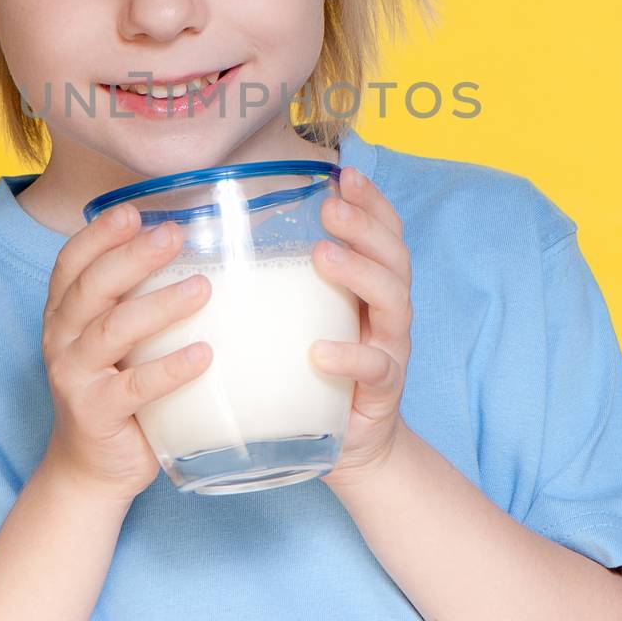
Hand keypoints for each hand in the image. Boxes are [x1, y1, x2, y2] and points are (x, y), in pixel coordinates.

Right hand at [38, 203, 213, 502]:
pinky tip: (203, 355)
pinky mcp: (96, 413)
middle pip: (93, 287)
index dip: (98, 235)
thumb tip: (207, 253)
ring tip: (202, 288)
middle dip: (133, 256)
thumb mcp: (118, 341)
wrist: (92, 467)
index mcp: (65, 314)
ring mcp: (75, 377)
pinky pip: (134, 387)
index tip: (134, 212)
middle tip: (174, 235)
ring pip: (114, 330)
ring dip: (160, 305)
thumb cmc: (117, 390)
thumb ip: (139, 301)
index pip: (71, 263)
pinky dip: (170, 369)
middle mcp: (62, 339)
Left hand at [309, 166, 413, 490]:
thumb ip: (286, 280)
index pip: (385, 232)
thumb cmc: (318, 372)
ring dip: (360, 273)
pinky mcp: (381, 392)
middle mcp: (388, 312)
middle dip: (365, 226)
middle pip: (395, 257)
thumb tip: (226, 234)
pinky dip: (350, 357)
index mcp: (372, 287)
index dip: (371, 201)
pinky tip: (320, 351)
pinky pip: (374, 370)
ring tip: (325, 257)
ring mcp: (390, 350)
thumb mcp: (305, 317)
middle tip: (331, 208)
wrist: (351, 447)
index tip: (346, 173)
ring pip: (394, 302)